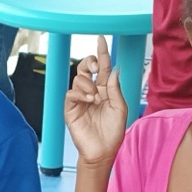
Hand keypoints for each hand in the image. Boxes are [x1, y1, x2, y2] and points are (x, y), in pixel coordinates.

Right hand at [65, 37, 126, 166]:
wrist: (102, 152)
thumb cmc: (113, 134)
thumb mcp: (120, 108)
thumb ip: (115, 88)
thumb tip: (113, 69)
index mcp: (104, 90)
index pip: (102, 67)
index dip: (101, 52)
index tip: (101, 38)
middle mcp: (91, 92)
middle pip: (85, 67)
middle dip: (90, 61)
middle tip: (95, 67)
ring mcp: (80, 100)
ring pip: (78, 78)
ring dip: (87, 84)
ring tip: (95, 98)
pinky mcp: (71, 109)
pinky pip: (71, 93)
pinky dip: (80, 93)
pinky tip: (89, 101)